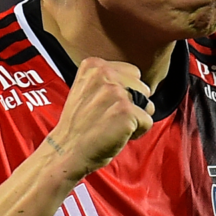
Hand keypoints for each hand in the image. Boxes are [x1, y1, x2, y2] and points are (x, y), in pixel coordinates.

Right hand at [45, 57, 154, 180]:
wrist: (67, 150)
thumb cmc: (80, 124)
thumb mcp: (87, 88)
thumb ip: (109, 79)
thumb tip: (139, 85)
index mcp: (95, 65)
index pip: (133, 73)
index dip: (126, 92)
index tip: (108, 105)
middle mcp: (105, 74)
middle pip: (142, 87)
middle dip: (133, 104)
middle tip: (110, 117)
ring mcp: (116, 92)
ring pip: (147, 104)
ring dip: (136, 117)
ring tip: (114, 125)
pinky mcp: (126, 111)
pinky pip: (148, 121)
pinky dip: (137, 132)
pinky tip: (117, 135)